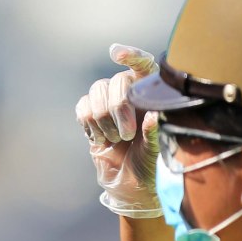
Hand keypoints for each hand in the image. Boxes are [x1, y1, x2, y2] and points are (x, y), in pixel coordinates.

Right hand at [75, 43, 161, 217]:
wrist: (131, 187)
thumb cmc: (152, 166)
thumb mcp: (158, 151)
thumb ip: (155, 133)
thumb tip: (152, 115)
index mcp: (152, 97)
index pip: (143, 66)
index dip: (131, 56)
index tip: (117, 54)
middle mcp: (130, 95)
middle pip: (116, 81)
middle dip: (118, 108)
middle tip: (127, 135)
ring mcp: (109, 104)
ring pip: (96, 91)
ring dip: (103, 118)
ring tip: (114, 139)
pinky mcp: (91, 117)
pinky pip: (82, 106)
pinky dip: (88, 123)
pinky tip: (99, 138)